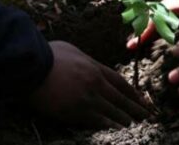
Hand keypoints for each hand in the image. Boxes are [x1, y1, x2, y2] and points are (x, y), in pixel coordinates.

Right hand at [30, 41, 149, 128]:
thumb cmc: (48, 54)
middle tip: (146, 115)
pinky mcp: (76, 111)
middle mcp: (96, 83)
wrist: (32, 66)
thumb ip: (85, 60)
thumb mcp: (72, 50)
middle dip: (135, 107)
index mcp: (95, 67)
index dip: (132, 92)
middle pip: (120, 98)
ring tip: (135, 123)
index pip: (120, 82)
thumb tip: (88, 64)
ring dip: (125, 118)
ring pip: (113, 110)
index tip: (140, 98)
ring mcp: (88, 97)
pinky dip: (110, 125)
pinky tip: (119, 129)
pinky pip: (98, 120)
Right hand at [127, 0, 178, 48]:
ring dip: (150, 24)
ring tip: (140, 40)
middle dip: (143, 29)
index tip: (133, 45)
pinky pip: (165, 7)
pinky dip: (159, 18)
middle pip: (153, 12)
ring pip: (158, 9)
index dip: (144, 32)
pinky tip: (157, 29)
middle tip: (132, 46)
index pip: (156, 17)